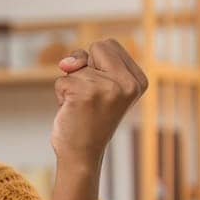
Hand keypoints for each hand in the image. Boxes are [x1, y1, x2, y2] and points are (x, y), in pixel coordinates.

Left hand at [51, 38, 147, 169]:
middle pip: (97, 46)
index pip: (109, 44)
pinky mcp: (85, 94)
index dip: (96, 63)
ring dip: (72, 85)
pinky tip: (73, 112)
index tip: (101, 89)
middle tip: (90, 95)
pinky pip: (62, 80)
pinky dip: (61, 95)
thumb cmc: (90, 117)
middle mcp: (128, 84)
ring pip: (76, 65)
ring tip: (82, 107)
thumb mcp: (100, 84)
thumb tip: (66, 64)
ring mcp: (108, 88)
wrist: (82, 154)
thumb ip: (87, 62)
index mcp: (138, 80)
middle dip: (85, 67)